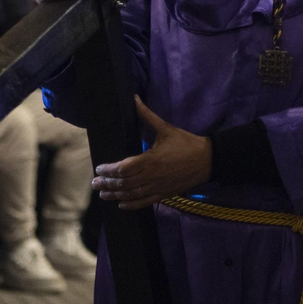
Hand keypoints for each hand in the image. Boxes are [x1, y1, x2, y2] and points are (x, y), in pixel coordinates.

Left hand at [91, 98, 211, 209]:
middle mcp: (152, 176)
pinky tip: (121, 205)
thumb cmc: (186, 143)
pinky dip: (132, 204)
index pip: (124, 168)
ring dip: (115, 195)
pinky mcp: (164, 194)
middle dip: (108, 183)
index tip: (99, 168)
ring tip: (103, 194)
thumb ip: (147, 115)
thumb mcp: (166, 128)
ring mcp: (158, 187)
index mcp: (150, 159)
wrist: (208, 160)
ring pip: (132, 194)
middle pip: (124, 183)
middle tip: (95, 183)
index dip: (109, 170)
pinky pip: (144, 202)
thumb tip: (134, 98)